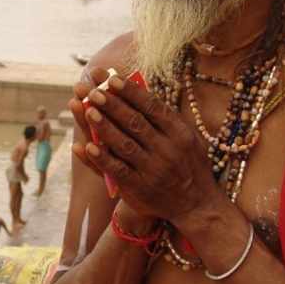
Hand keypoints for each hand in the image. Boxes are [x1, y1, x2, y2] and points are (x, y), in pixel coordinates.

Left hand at [74, 72, 220, 222]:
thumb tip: (138, 92)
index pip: (153, 107)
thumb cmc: (189, 164)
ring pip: (124, 145)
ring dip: (104, 126)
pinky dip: (102, 159)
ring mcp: (153, 171)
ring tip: (86, 109)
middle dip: (112, 105)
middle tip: (92, 90)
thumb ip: (166, 118)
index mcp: (180, 133)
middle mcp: (167, 150)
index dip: (131, 92)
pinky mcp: (141, 190)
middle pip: (135, 123)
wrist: (198, 205)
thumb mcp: (188, 137)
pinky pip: (118, 171)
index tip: (112, 78)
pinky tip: (87, 146)